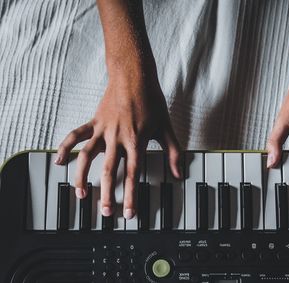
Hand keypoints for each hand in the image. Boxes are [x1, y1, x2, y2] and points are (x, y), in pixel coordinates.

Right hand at [55, 70, 180, 218]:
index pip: (132, 174)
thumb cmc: (151, 100)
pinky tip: (60, 161)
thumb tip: (178, 174)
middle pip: (109, 171)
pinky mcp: (94, 121)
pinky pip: (76, 136)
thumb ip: (173, 152)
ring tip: (81, 194)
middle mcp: (117, 138)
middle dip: (107, 194)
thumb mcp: (166, 127)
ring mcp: (103, 130)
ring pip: (88, 156)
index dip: (130, 196)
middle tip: (105, 212)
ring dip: (83, 176)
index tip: (128, 213)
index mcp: (136, 141)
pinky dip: (66, 147)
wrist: (134, 75)